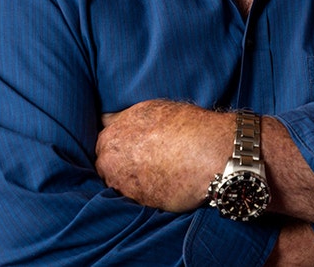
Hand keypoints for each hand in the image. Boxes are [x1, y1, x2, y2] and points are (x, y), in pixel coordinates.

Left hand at [96, 99, 230, 211]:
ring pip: (119, 186)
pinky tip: (162, 186)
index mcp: (111, 137)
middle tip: (145, 163)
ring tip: (156, 175)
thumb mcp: (149, 110)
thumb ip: (122, 118)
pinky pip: (135, 201)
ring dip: (131, 182)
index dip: (119, 148)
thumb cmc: (185, 126)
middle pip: (106, 168)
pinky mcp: (140, 204)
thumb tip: (104, 119)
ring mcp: (124, 185)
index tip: (132, 150)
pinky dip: (146, 195)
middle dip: (121, 166)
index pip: (103, 146)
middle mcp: (111, 162)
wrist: (210, 153)